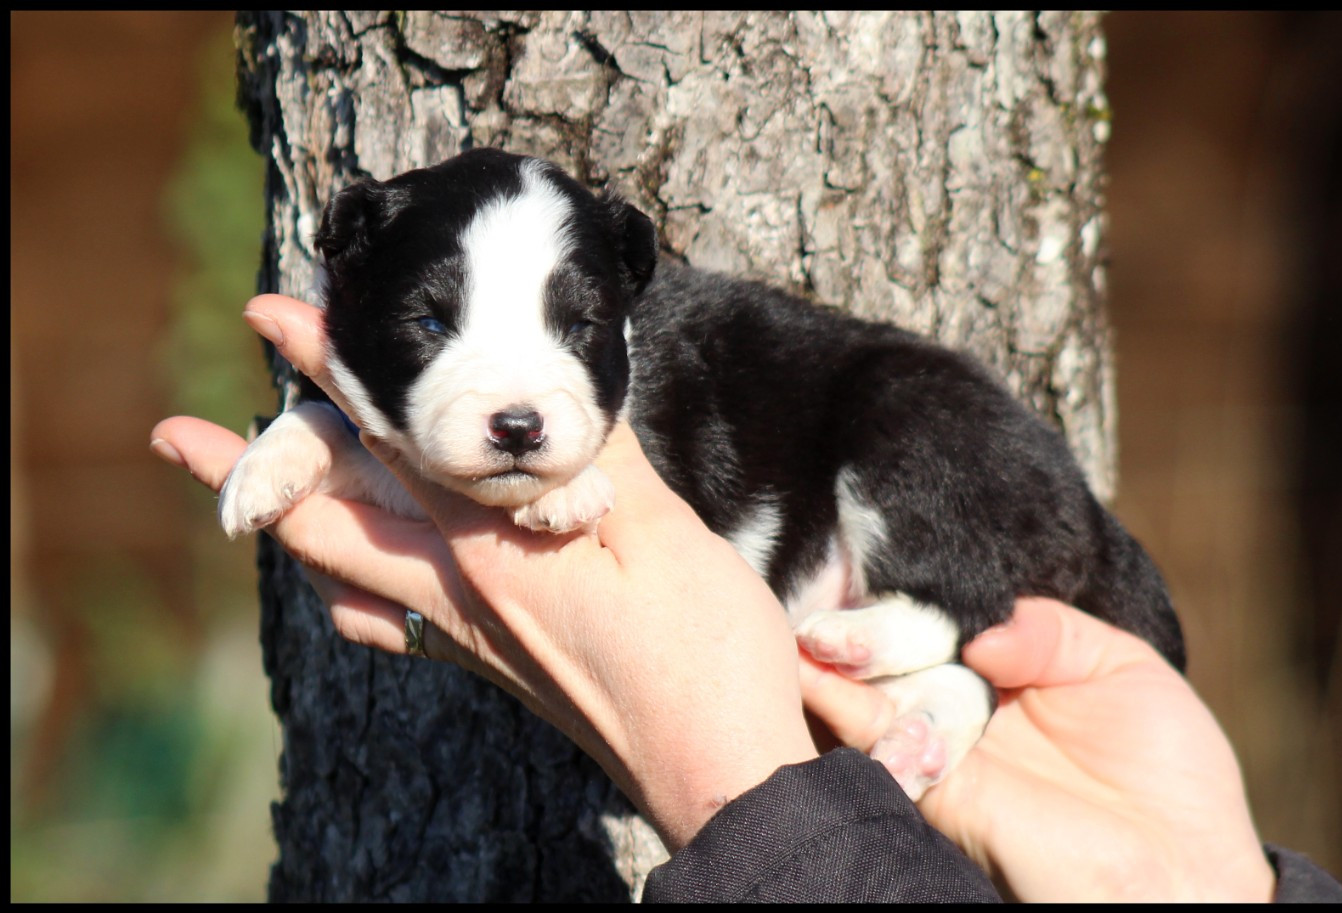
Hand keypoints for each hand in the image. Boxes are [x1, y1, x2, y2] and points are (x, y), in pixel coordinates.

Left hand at [151, 295, 817, 851]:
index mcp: (494, 553)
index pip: (393, 442)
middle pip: (327, 520)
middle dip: (254, 464)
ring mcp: (469, 642)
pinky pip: (387, 629)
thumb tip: (553, 395)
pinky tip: (348, 583)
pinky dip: (347, 592)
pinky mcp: (492, 670)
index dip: (332, 372)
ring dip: (286, 528)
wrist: (717, 771)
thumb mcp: (664, 536)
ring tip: (243, 498)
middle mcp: (460, 598)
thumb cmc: (703, 659)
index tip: (275, 315)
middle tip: (178, 433)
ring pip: (342, 579)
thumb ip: (600, 460)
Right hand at [801, 597, 1276, 901]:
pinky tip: (803, 668)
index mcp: (1007, 676)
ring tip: (798, 625)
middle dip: (858, 626)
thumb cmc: (1170, 770)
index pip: (945, 625)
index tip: (869, 557)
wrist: (1187, 865)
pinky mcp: (941, 787)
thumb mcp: (1120, 665)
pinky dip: (835, 703)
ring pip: (873, 693)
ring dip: (832, 659)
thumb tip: (979, 634)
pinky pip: (879, 740)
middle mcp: (969, 709)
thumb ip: (1048, 629)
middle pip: (899, 654)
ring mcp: (950, 748)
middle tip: (818, 595)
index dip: (911, 596)